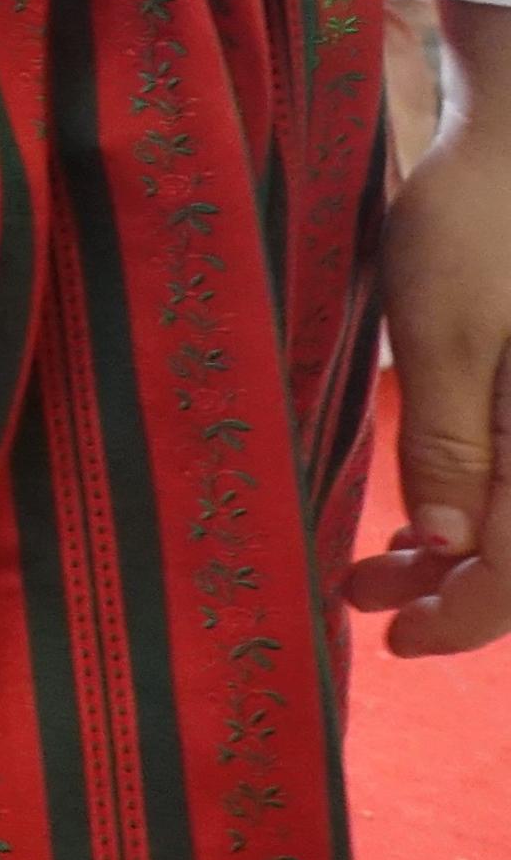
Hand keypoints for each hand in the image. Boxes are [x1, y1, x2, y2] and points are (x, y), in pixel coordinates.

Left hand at [350, 0, 510, 654]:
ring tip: (389, 557)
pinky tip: (437, 507)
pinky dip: (491, 502)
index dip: (462, 620)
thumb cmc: (486, 222)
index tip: (395, 637)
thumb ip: (449, 448)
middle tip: (368, 593)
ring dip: (471, 550)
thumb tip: (449, 548)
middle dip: (457, 589)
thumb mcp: (444, 336)